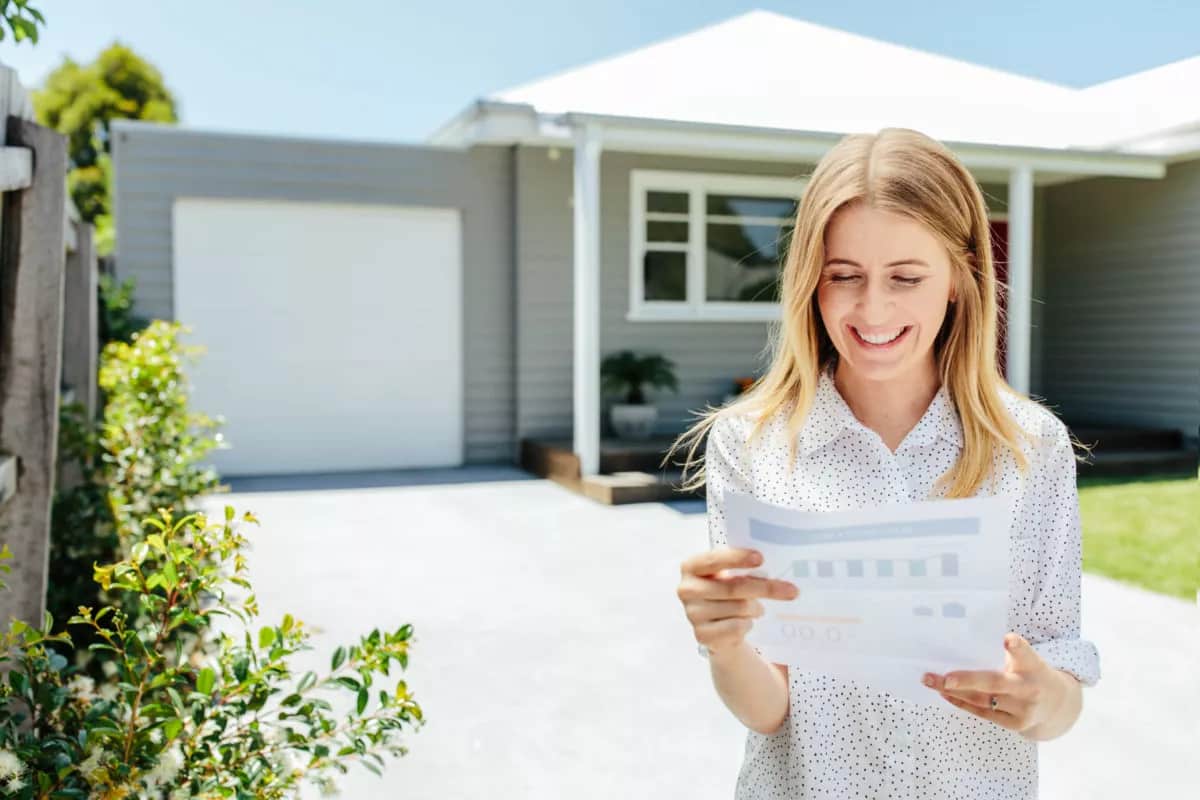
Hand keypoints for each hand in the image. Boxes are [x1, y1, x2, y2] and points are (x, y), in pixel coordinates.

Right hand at [677, 547, 799, 654]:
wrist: (717, 625)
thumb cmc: (727, 590)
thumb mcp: (728, 574)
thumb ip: (741, 567)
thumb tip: (774, 565)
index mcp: (691, 567)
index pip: (713, 560)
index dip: (737, 558)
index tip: (761, 558)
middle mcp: (686, 589)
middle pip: (733, 588)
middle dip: (765, 588)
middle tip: (791, 590)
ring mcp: (692, 614)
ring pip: (739, 608)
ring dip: (756, 608)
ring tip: (756, 608)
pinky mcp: (701, 635)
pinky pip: (737, 628)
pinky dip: (747, 624)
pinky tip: (744, 622)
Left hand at [922, 632, 1073, 735]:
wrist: (1057, 705)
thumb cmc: (1031, 673)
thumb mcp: (1028, 660)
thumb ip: (1007, 653)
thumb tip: (961, 642)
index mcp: (1033, 665)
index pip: (1025, 653)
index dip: (1016, 647)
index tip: (1007, 639)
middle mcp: (1029, 688)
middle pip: (995, 683)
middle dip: (967, 680)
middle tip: (944, 677)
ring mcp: (1022, 709)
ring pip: (982, 700)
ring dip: (952, 690)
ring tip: (930, 680)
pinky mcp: (1015, 724)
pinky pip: (982, 712)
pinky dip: (961, 702)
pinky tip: (944, 693)